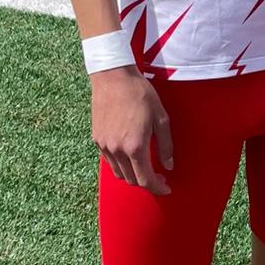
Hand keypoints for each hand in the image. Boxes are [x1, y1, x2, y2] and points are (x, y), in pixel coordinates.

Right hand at [92, 67, 173, 193]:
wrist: (113, 77)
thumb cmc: (140, 94)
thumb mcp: (160, 118)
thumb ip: (165, 145)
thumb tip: (168, 165)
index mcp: (135, 147)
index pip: (146, 180)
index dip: (158, 188)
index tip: (166, 188)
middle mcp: (117, 150)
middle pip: (132, 180)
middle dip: (147, 183)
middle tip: (160, 176)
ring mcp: (105, 146)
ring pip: (119, 174)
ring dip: (133, 176)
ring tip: (145, 167)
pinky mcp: (97, 139)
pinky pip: (110, 161)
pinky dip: (121, 165)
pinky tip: (130, 155)